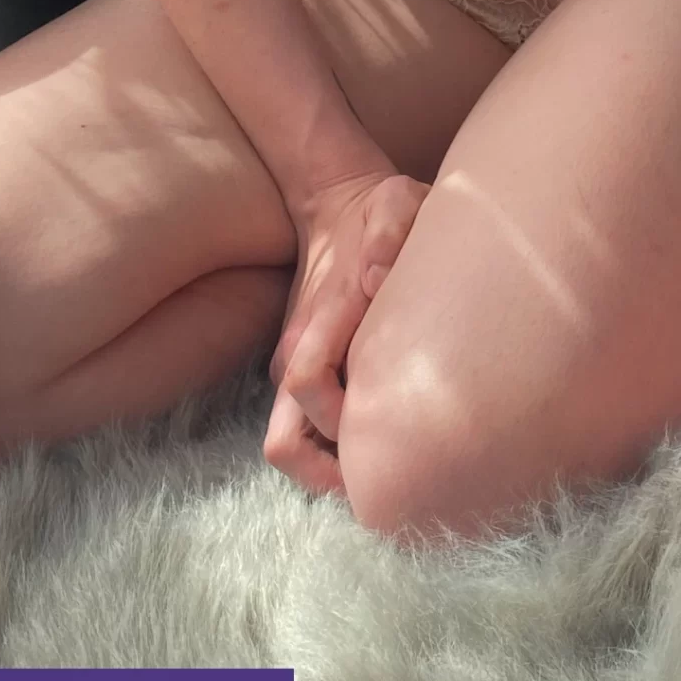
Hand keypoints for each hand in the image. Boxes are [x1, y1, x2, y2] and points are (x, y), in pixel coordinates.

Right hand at [262, 170, 429, 496]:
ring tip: (387, 475)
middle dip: (333, 473)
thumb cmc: (379, 209)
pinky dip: (331, 453)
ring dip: (329, 470)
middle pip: (285, 445)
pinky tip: (381, 447)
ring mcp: (295, 367)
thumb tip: (379, 280)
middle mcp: (297, 353)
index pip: (308, 386)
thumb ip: (392, 228)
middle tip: (395, 479)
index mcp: (322, 318)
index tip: (391, 432)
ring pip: (289, 447)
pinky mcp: (304, 372)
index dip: (341, 421)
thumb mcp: (395, 201)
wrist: (338, 203)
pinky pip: (303, 432)